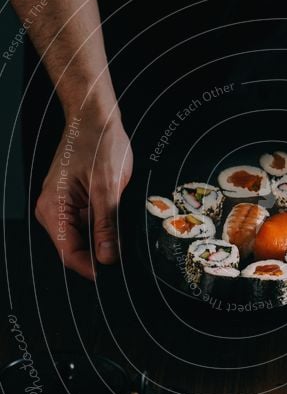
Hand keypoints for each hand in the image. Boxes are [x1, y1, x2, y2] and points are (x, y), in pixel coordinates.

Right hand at [35, 112, 132, 279]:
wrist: (96, 117)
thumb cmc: (98, 142)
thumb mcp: (108, 188)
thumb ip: (107, 226)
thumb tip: (108, 258)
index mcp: (53, 209)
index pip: (69, 253)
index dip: (92, 268)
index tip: (114, 276)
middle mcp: (53, 210)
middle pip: (76, 248)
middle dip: (100, 254)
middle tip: (126, 256)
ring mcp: (64, 206)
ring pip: (86, 237)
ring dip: (105, 238)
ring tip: (124, 230)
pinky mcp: (76, 201)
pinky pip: (90, 223)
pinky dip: (105, 225)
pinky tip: (119, 218)